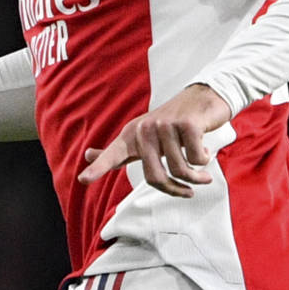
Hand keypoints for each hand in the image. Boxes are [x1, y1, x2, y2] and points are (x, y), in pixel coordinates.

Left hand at [80, 83, 232, 197]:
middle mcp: (144, 129)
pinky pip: (196, 159)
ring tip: (203, 172)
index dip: (98, 168)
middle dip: (175, 189)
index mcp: (132, 136)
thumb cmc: (172, 124)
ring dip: (196, 176)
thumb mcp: (144, 137)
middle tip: (188, 191)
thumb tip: (88, 155)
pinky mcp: (187, 124)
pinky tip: (206, 148)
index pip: (112, 155)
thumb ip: (119, 150)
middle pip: (155, 177)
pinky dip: (205, 159)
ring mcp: (164, 125)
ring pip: (180, 170)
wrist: (203, 97)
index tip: (83, 179)